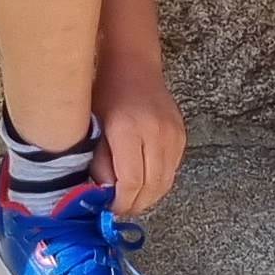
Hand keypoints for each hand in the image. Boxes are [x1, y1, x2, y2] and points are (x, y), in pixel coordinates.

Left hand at [93, 48, 186, 216]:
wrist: (134, 65)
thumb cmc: (106, 94)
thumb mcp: (93, 126)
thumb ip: (99, 162)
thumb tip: (104, 194)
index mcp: (129, 129)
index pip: (131, 181)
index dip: (121, 203)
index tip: (108, 210)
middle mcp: (156, 133)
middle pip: (151, 186)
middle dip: (135, 205)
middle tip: (119, 210)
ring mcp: (173, 134)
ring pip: (165, 182)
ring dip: (148, 197)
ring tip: (131, 200)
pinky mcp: (181, 135)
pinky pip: (172, 170)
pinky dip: (158, 182)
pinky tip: (143, 182)